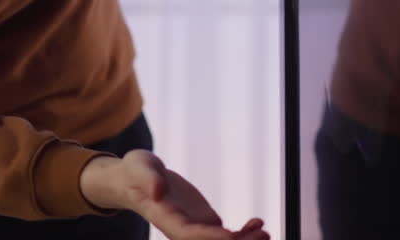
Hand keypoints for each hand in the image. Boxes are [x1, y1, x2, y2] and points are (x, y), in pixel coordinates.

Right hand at [80, 150, 269, 239]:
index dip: (210, 238)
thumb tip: (158, 191)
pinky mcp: (204, 222)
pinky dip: (242, 233)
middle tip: (262, 235)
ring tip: (264, 231)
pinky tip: (257, 222)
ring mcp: (194, 227)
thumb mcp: (139, 166)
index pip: (187, 234)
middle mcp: (181, 228)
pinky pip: (225, 234)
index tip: (231, 236)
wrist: (136, 180)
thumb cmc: (136, 171)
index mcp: (164, 217)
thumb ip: (148, 178)